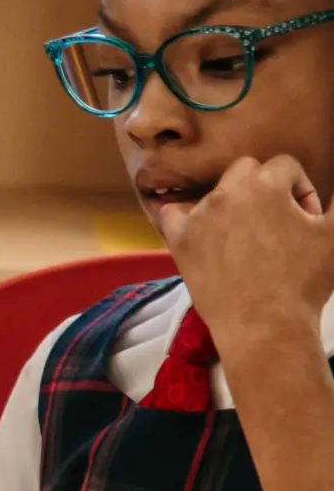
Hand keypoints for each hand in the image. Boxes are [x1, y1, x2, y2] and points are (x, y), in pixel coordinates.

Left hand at [160, 154, 333, 357]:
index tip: (306, 219)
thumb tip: (333, 192)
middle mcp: (227, 193)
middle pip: (247, 170)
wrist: (264, 324)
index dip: (301, 189)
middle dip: (266, 187)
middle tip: (279, 223)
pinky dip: (188, 217)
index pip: (285, 165)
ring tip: (250, 234)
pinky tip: (205, 231)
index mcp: (265, 185)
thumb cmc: (304, 280)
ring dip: (235, 203)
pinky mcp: (179, 239)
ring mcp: (199, 215)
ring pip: (216, 192)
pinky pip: (174, 213)